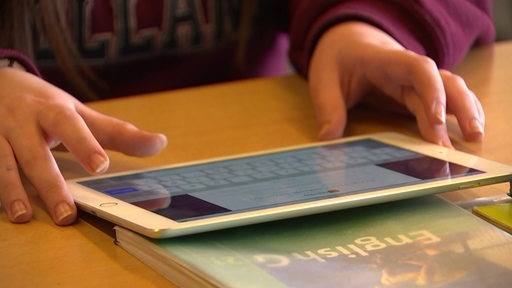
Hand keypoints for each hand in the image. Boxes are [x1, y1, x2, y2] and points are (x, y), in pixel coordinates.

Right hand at [0, 68, 166, 224]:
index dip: (84, 144)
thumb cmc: (44, 103)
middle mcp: (21, 121)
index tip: (101, 165)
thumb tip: (160, 143)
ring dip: (10, 190)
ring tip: (23, 217)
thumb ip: (115, 132)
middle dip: (50, 184)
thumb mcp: (79, 112)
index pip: (69, 125)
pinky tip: (0, 210)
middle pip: (34, 153)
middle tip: (67, 214)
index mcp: (51, 110)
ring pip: (0, 163)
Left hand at [308, 21, 484, 146]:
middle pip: (444, 82)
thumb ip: (327, 109)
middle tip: (470, 137)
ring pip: (451, 90)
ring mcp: (416, 81)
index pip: (418, 69)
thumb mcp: (323, 81)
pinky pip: (445, 100)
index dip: (432, 92)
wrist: (348, 42)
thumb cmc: (338, 59)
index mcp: (386, 61)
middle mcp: (409, 70)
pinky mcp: (418, 93)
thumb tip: (327, 140)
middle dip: (460, 108)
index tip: (436, 120)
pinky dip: (460, 113)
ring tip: (476, 139)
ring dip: (466, 112)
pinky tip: (468, 133)